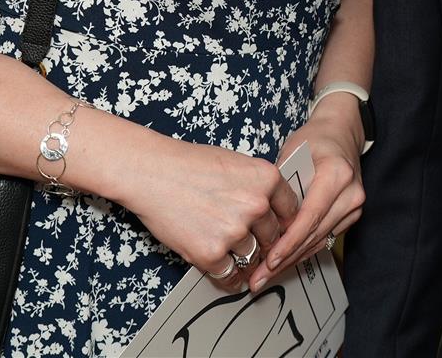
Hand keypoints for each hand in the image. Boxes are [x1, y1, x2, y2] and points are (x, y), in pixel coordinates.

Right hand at [119, 136, 298, 285]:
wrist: (151, 172)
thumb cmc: (187, 164)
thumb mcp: (235, 163)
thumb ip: (257, 186)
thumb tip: (270, 210)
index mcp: (266, 179)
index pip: (290, 211)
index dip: (283, 222)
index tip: (277, 230)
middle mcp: (255, 206)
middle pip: (272, 237)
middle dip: (262, 242)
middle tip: (250, 242)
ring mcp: (234, 232)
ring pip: (251, 256)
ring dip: (243, 258)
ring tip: (228, 250)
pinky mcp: (211, 254)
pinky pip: (229, 275)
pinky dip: (227, 277)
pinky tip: (221, 269)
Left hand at [251, 98, 365, 290]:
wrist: (341, 132)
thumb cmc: (315, 139)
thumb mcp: (291, 151)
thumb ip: (279, 185)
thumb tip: (260, 217)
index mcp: (336, 174)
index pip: (310, 216)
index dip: (289, 242)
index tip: (270, 260)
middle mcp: (350, 194)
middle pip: (314, 234)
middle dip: (285, 259)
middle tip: (259, 277)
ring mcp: (353, 206)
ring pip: (319, 241)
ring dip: (292, 259)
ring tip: (266, 275)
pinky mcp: (350, 215)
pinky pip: (324, 238)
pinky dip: (303, 250)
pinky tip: (284, 261)